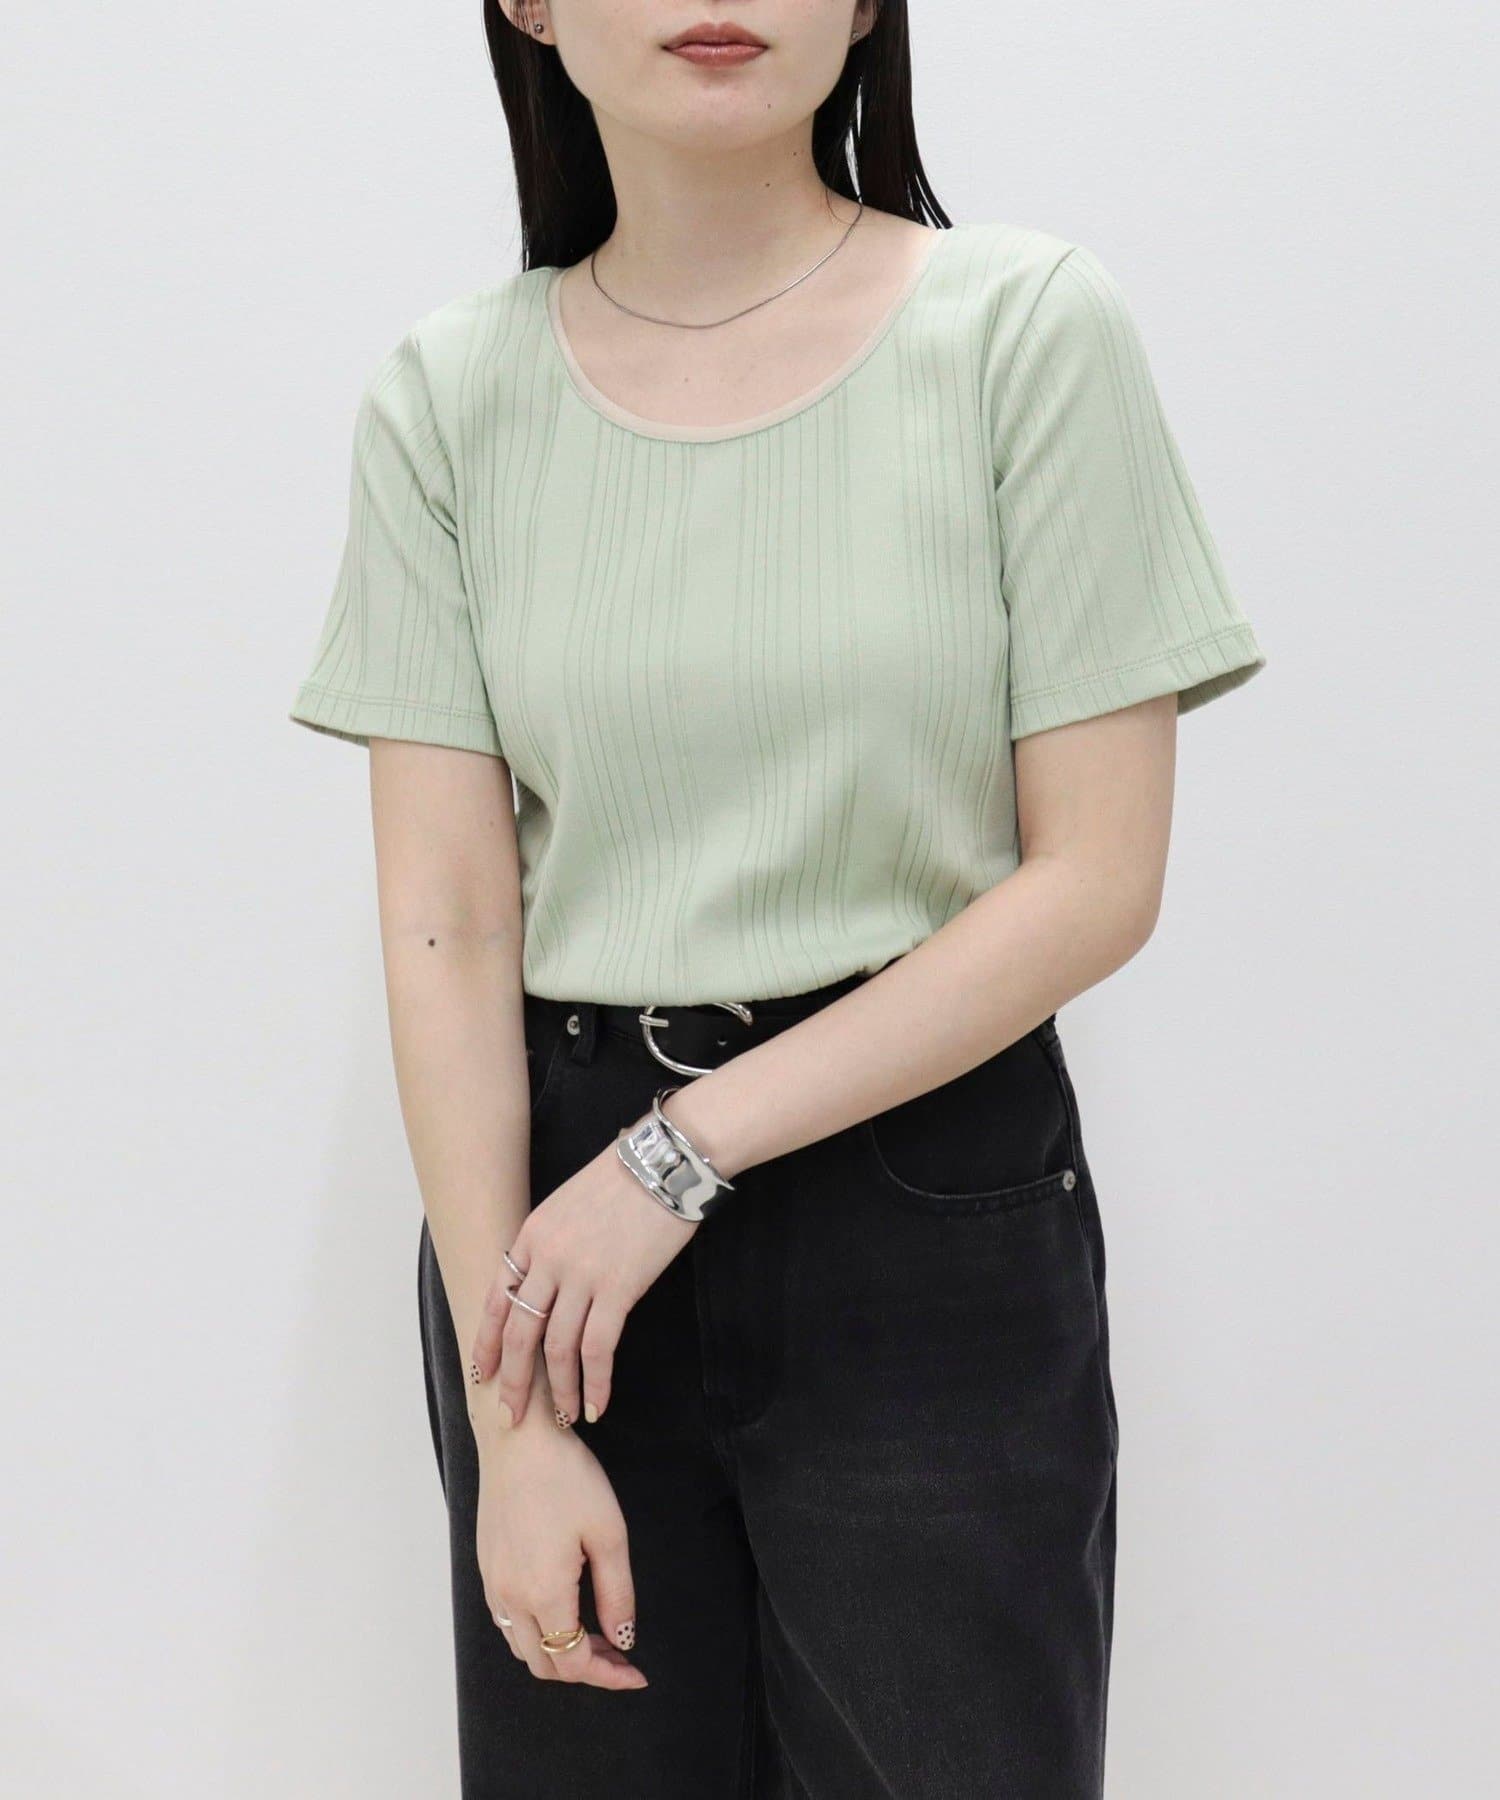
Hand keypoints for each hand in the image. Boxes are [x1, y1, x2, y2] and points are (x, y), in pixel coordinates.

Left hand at [469, 1136, 698, 1428]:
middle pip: (520, 1332)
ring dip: (558, 1390)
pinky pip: (598, 1348)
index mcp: (532, 1235)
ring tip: (563, 1419)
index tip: (482, 1375)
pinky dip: (594, 1382)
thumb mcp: (569, 1202)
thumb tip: (545, 1281)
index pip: (497, 1298)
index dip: (487, 1342)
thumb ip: (550, 1242)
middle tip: (512, 1417)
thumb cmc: (624, 1176)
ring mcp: (581, 1274)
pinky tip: (595, 1405)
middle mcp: (548, 1258)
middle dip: (513, 1381)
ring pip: (558, 1349)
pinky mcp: (618, 1288)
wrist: (664, 1162)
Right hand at [475, 1406, 646, 1688]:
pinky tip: (562, 1607)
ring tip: (595, 1631)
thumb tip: (623, 1640)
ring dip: (558, 1651)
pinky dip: (536, 1631)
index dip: (608, 1676)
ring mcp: (493, 1583)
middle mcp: (511, 1597)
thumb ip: (618, 1594)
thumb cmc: (567, 1477)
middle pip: (544, 1664)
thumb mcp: (608, 1533)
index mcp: (543, 1592)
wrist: (519, 1438)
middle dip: (585, 1668)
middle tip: (619, 1652)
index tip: (637, 1673)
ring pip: (522, 1646)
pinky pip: (507, 1621)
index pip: (573, 1663)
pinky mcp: (487, 1566)